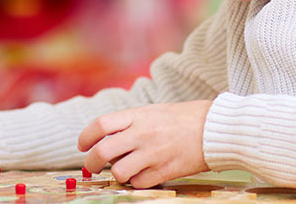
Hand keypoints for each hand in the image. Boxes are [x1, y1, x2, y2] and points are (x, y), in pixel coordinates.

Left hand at [78, 100, 211, 187]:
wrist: (213, 128)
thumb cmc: (182, 117)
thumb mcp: (153, 111)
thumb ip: (130, 123)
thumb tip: (106, 140)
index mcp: (138, 115)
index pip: (101, 125)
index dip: (85, 136)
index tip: (82, 145)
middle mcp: (142, 134)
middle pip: (102, 152)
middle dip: (91, 162)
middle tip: (92, 165)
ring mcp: (152, 154)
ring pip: (118, 172)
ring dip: (117, 173)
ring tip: (125, 168)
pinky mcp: (164, 171)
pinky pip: (137, 183)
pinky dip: (136, 181)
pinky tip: (145, 172)